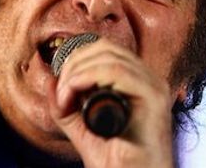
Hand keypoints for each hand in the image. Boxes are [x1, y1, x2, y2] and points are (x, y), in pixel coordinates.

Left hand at [49, 39, 178, 167]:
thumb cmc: (115, 162)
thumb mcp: (82, 129)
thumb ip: (65, 106)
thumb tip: (51, 80)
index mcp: (137, 83)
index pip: (105, 50)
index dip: (77, 59)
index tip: (60, 86)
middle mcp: (149, 80)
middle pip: (106, 49)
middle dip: (74, 64)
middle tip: (61, 92)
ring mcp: (154, 87)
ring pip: (110, 57)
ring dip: (78, 72)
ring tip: (65, 97)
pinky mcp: (155, 98)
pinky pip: (118, 72)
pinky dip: (89, 76)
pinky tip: (75, 92)